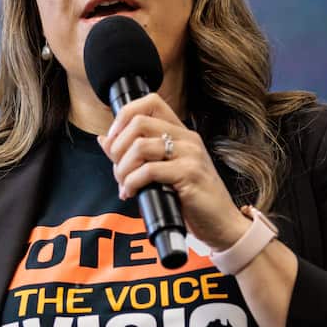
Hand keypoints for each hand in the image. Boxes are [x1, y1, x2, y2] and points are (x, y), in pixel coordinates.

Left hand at [98, 93, 249, 250]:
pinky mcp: (189, 174)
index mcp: (181, 132)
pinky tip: (132, 192)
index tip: (114, 140)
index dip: (124, 115)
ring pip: (140, 146)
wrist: (222, 224)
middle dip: (118, 147)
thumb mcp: (163, 171)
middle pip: (139, 122)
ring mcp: (190, 155)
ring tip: (124, 185)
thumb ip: (135, 154)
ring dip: (123, 169)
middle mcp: (187, 138)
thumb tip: (104, 139)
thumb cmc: (193, 199)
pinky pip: (149, 170)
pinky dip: (132, 182)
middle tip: (118, 170)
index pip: (150, 101)